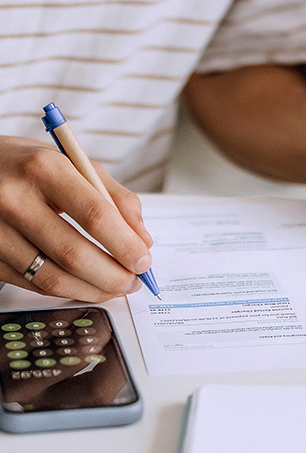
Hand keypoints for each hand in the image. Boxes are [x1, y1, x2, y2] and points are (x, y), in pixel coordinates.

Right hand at [0, 137, 153, 300]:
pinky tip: (84, 285)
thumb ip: (114, 196)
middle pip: (74, 254)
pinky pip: (33, 284)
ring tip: (115, 287)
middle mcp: (14, 200)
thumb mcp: (73, 162)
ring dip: (92, 290)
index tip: (144, 259)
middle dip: (113, 276)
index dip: (125, 244)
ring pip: (53, 278)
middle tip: (134, 280)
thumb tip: (142, 238)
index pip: (94, 215)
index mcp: (43, 168)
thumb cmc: (29, 165)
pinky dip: (66, 290)